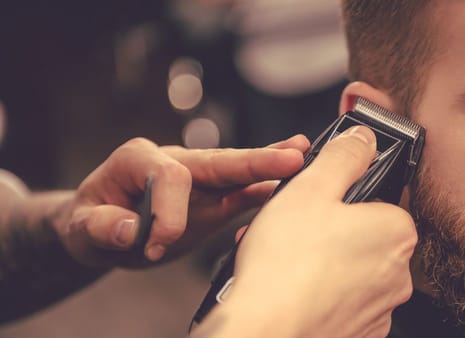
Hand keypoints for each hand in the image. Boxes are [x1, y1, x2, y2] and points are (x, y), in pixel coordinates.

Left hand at [56, 136, 308, 267]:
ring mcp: (196, 178)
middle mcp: (174, 160)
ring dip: (269, 165)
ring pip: (235, 171)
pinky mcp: (211, 198)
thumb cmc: (89, 222)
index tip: (159, 245)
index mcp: (139, 159)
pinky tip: (290, 182)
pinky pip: (240, 192)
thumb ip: (103, 226)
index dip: (172, 211)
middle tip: (292, 157)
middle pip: (218, 159)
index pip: (171, 175)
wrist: (101, 230)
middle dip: (254, 160)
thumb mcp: (81, 228)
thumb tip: (132, 230)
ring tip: (301, 154)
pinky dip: (264, 189)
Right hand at [205, 126, 416, 337]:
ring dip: (318, 261)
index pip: (379, 200)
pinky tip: (289, 289)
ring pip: (348, 271)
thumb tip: (363, 139)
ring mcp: (380, 309)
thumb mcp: (310, 188)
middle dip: (326, 230)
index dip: (341, 197)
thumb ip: (344, 156)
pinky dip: (317, 293)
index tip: (317, 204)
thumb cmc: (285, 265)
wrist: (265, 333)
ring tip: (281, 260)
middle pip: (361, 236)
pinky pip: (340, 302)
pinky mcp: (359, 334)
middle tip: (290, 232)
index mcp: (396, 231)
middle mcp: (398, 274)